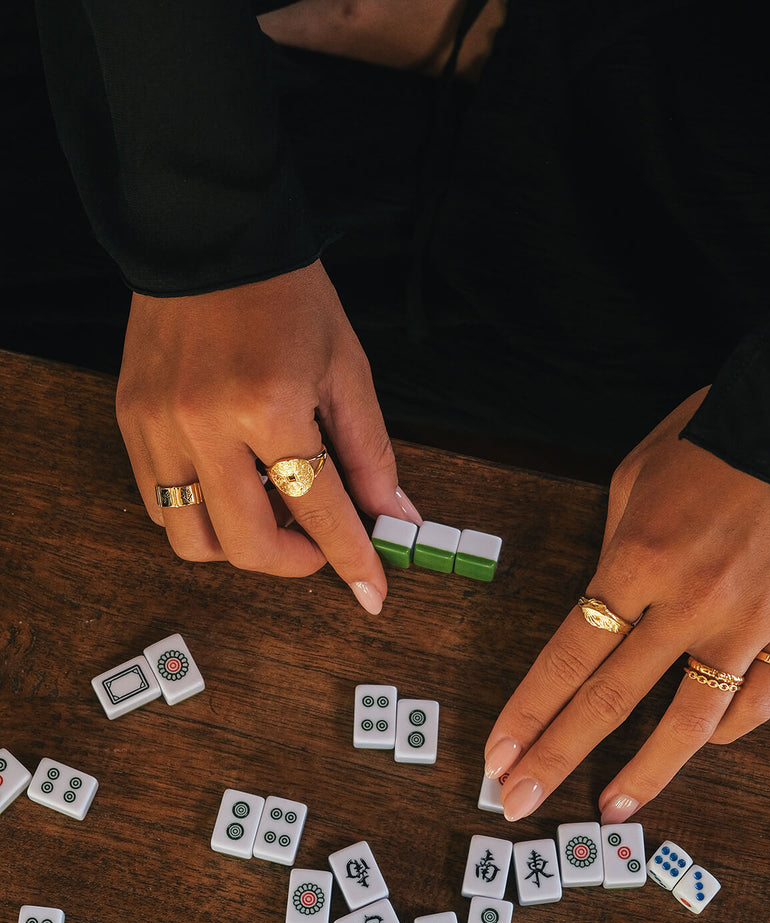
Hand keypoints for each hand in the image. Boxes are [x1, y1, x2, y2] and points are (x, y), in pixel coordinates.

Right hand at [116, 260, 420, 611]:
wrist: (209, 237)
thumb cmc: (285, 296)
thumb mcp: (345, 369)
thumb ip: (370, 452)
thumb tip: (393, 515)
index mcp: (269, 404)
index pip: (317, 509)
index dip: (351, 559)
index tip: (371, 592)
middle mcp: (205, 424)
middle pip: (247, 545)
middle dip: (294, 563)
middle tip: (318, 545)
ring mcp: (158, 426)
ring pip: (192, 539)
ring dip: (239, 547)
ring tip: (269, 513)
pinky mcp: (131, 422)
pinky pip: (158, 505)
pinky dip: (198, 514)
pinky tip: (228, 487)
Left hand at [484, 388, 769, 822]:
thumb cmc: (715, 437)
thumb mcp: (639, 476)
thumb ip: (616, 547)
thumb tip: (604, 599)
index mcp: (638, 559)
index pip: (568, 656)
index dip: (527, 713)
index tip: (496, 755)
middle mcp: (689, 602)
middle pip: (610, 699)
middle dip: (557, 758)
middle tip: (518, 804)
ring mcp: (748, 621)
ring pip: (691, 720)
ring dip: (646, 772)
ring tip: (611, 810)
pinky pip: (761, 698)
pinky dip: (728, 728)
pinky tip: (702, 744)